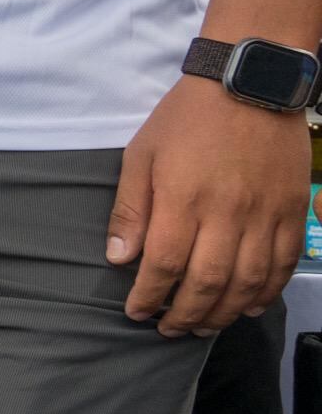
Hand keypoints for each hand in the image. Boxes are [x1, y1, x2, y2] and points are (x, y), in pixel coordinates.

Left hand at [107, 75, 309, 333]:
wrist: (249, 84)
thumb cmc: (186, 119)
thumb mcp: (141, 155)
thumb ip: (131, 210)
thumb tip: (119, 258)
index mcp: (184, 199)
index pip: (164, 264)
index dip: (149, 295)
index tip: (136, 312)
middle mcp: (228, 213)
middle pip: (208, 282)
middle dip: (185, 314)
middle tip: (168, 329)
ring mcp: (267, 214)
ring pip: (249, 281)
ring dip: (224, 312)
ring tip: (203, 327)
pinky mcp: (294, 209)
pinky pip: (285, 262)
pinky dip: (268, 291)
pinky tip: (248, 306)